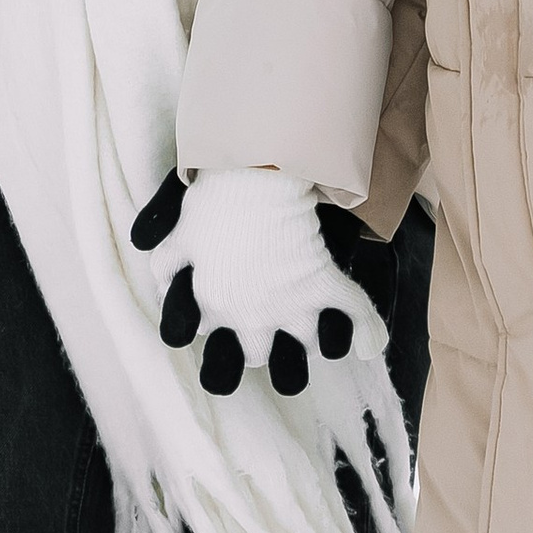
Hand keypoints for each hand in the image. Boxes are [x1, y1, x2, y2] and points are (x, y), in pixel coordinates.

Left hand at [129, 167, 377, 397]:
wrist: (255, 177)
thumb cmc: (212, 203)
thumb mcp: (178, 237)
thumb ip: (167, 267)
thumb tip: (163, 285)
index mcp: (213, 307)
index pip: (216, 342)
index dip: (224, 331)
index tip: (230, 318)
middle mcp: (251, 318)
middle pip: (256, 355)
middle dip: (261, 343)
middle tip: (268, 323)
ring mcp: (290, 307)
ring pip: (303, 348)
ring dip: (307, 341)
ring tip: (311, 329)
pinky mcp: (323, 286)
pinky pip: (352, 317)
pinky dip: (366, 330)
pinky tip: (370, 343)